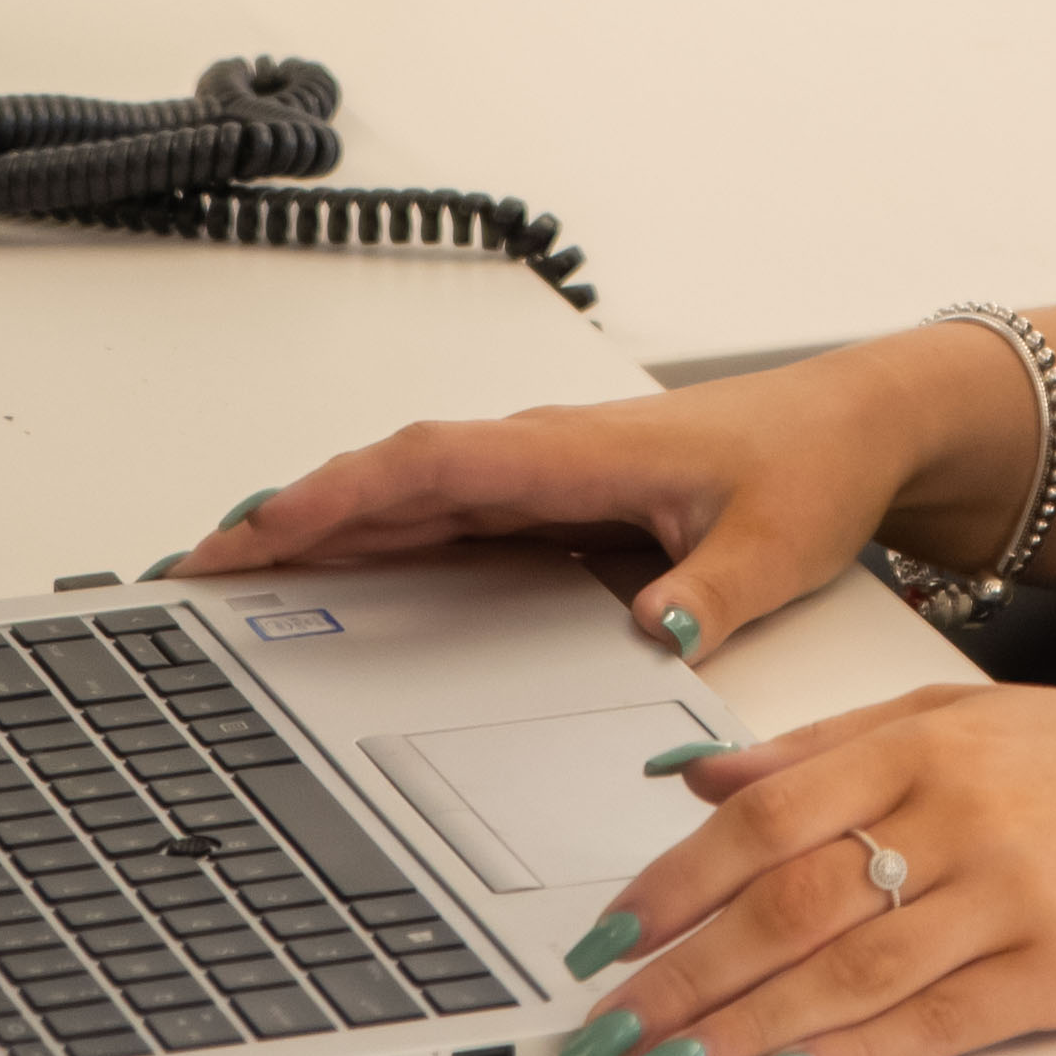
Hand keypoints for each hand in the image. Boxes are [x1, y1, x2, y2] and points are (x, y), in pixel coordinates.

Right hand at [162, 332, 997, 659]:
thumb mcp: (774, 540)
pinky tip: (327, 575)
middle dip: (287, 520)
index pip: (429, 467)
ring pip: (403, 496)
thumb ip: (709, 590)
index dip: (337, 499)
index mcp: (576, 452)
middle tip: (195, 573)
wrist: (860, 427)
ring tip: (224, 578)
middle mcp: (543, 456)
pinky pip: (438, 514)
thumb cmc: (815, 464)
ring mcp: (540, 476)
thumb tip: (649, 628)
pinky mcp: (550, 502)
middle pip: (387, 482)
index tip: (260, 530)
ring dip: (316, 528)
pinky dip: (369, 537)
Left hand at [535, 682, 1055, 1055]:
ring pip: (844, 972)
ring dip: (739, 1029)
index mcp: (926, 740)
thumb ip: (829, 743)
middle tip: (607, 1028)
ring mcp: (1011, 897)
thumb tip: (700, 774)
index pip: (761, 816)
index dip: (669, 884)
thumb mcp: (970, 714)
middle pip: (785, 902)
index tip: (604, 937)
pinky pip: (930, 1025)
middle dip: (679, 975)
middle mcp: (960, 813)